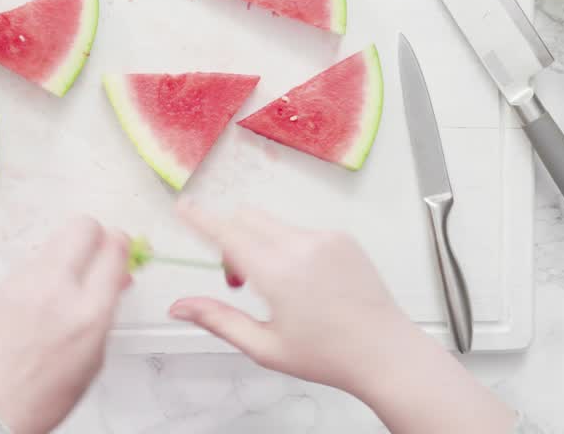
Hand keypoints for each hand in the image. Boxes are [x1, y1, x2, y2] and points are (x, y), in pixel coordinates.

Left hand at [0, 218, 130, 433]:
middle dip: (95, 233)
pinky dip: (44, 268)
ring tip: (69, 278)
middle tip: (97, 250)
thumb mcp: (93, 357)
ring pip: (56, 238)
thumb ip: (105, 309)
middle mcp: (56, 289)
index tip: (121, 246)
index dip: (122, 243)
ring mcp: (25, 282)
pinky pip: (33, 260)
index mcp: (88, 313)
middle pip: (82, 226)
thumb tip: (115, 278)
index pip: (114, 248)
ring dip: (68, 251)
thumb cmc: (42, 394)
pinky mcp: (4, 282)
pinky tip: (44, 293)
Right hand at [168, 200, 516, 433]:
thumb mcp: (264, 347)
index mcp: (277, 273)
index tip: (183, 207)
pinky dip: (289, 247)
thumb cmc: (327, 356)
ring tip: (279, 289)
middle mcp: (301, 245)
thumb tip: (178, 306)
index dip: (200, 220)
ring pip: (273, 225)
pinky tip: (308, 285)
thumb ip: (218, 320)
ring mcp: (325, 237)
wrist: (385, 352)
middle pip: (246, 219)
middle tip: (239, 282)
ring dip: (261, 244)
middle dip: (231, 241)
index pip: (226, 233)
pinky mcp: (342, 237)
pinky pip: (300, 231)